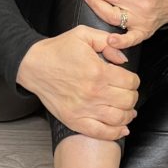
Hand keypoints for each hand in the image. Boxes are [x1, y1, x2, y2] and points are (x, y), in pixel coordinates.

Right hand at [16, 26, 139, 140]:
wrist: (33, 65)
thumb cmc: (58, 49)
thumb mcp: (84, 34)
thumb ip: (107, 41)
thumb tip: (123, 59)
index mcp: (98, 71)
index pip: (130, 82)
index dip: (134, 80)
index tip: (130, 80)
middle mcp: (94, 92)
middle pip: (128, 101)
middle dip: (133, 96)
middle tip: (129, 93)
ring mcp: (84, 109)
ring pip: (119, 118)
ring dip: (128, 114)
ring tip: (129, 110)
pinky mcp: (74, 120)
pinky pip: (101, 132)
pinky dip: (115, 133)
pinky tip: (122, 128)